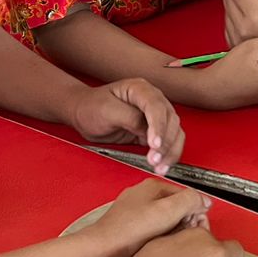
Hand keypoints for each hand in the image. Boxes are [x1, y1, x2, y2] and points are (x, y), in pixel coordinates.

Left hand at [64, 80, 184, 173]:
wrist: (83, 113)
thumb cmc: (90, 107)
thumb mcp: (105, 110)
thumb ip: (128, 118)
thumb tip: (147, 130)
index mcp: (140, 89)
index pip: (156, 107)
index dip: (158, 126)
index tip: (154, 144)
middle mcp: (152, 100)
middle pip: (170, 121)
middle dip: (165, 142)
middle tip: (154, 160)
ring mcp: (155, 115)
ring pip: (174, 132)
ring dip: (170, 151)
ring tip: (160, 167)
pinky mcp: (154, 130)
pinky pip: (169, 142)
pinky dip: (169, 154)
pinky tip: (163, 165)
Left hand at [79, 179, 211, 256]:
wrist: (102, 253)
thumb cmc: (126, 231)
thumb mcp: (167, 210)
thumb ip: (191, 200)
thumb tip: (204, 201)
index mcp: (152, 186)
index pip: (186, 194)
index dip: (196, 210)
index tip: (198, 223)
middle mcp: (143, 198)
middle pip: (176, 209)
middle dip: (185, 223)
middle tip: (184, 235)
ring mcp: (136, 216)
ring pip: (166, 223)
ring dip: (173, 234)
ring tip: (170, 243)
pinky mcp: (132, 232)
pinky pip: (154, 235)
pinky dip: (160, 242)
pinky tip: (159, 250)